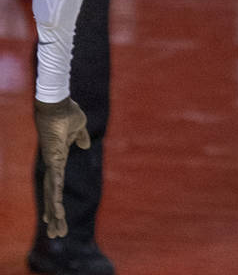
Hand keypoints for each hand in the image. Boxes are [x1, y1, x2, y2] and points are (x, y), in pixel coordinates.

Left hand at [34, 97, 89, 237]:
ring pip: (52, 195)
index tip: (52, 217)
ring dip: (54, 214)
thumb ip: (81, 137)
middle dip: (53, 216)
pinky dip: (55, 199)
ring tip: (56, 232)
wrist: (57, 104)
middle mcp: (52, 165)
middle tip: (55, 234)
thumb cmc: (67, 113)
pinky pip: (56, 184)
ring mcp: (51, 164)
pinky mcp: (53, 161)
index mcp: (58, 159)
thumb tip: (85, 145)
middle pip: (52, 195)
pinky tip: (56, 213)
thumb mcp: (79, 127)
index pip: (56, 185)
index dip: (54, 201)